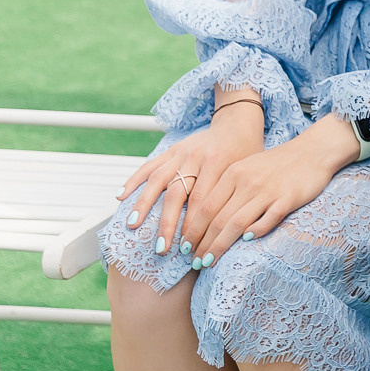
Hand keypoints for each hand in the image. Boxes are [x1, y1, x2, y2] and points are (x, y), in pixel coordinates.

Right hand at [117, 102, 264, 262]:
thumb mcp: (248, 172)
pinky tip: (121, 195)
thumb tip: (226, 234)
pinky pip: (150, 165)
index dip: (194, 226)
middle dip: (167, 223)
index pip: (203, 201)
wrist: (238, 122)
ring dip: (144, 204)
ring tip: (133, 225)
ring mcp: (181, 152)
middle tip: (161, 248)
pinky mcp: (172, 149)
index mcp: (219, 163)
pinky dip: (134, 180)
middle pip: (177, 193)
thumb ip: (236, 197)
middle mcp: (197, 157)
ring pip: (158, 179)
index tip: (188, 248)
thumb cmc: (247, 152)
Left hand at [183, 113, 361, 266]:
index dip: (191, 230)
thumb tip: (203, 219)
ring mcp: (267, 190)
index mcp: (233, 173)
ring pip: (237, 223)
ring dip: (219, 245)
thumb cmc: (276, 164)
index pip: (204, 206)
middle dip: (202, 243)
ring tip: (208, 261)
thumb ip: (226, 190)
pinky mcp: (288, 198)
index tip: (184, 248)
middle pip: (217, 218)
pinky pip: (268, 219)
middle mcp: (247, 181)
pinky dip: (255, 232)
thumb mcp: (246, 169)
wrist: (312, 151)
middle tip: (192, 262)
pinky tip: (245, 242)